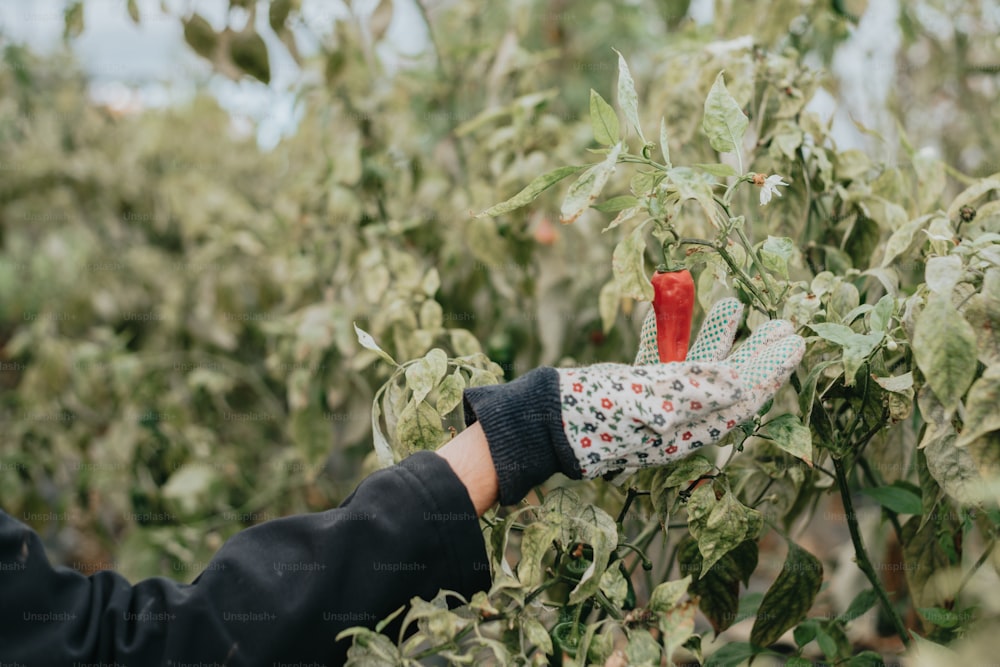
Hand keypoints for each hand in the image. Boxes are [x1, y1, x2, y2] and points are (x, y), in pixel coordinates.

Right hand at [555, 298, 803, 476]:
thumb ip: (701, 390)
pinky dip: (674, 336)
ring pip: (698, 367)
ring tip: (737, 305)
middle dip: (756, 353)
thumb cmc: (596, 411)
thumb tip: (743, 381)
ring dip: (719, 337)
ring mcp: (655, 406)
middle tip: (782, 324)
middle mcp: (678, 421)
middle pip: (729, 384)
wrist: (542, 420)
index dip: (771, 371)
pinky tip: (676, 312)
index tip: (795, 342)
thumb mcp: (654, 399)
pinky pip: (663, 361)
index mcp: (688, 429)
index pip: (743, 399)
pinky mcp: (632, 391)